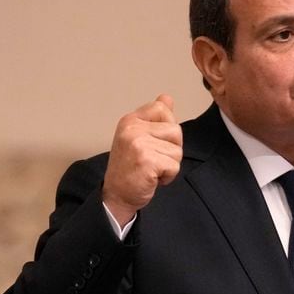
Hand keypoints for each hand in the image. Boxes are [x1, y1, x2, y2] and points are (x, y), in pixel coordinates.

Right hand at [102, 94, 182, 225]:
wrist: (116, 196)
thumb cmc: (129, 169)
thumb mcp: (138, 137)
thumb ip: (154, 118)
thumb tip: (167, 97)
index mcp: (130, 120)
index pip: (162, 108)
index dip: (167, 128)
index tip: (155, 142)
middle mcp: (132, 128)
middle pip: (175, 130)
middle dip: (171, 149)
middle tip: (153, 159)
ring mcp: (138, 143)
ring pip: (177, 150)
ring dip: (169, 164)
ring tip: (152, 169)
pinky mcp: (146, 160)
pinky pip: (174, 166)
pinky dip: (168, 177)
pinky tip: (152, 178)